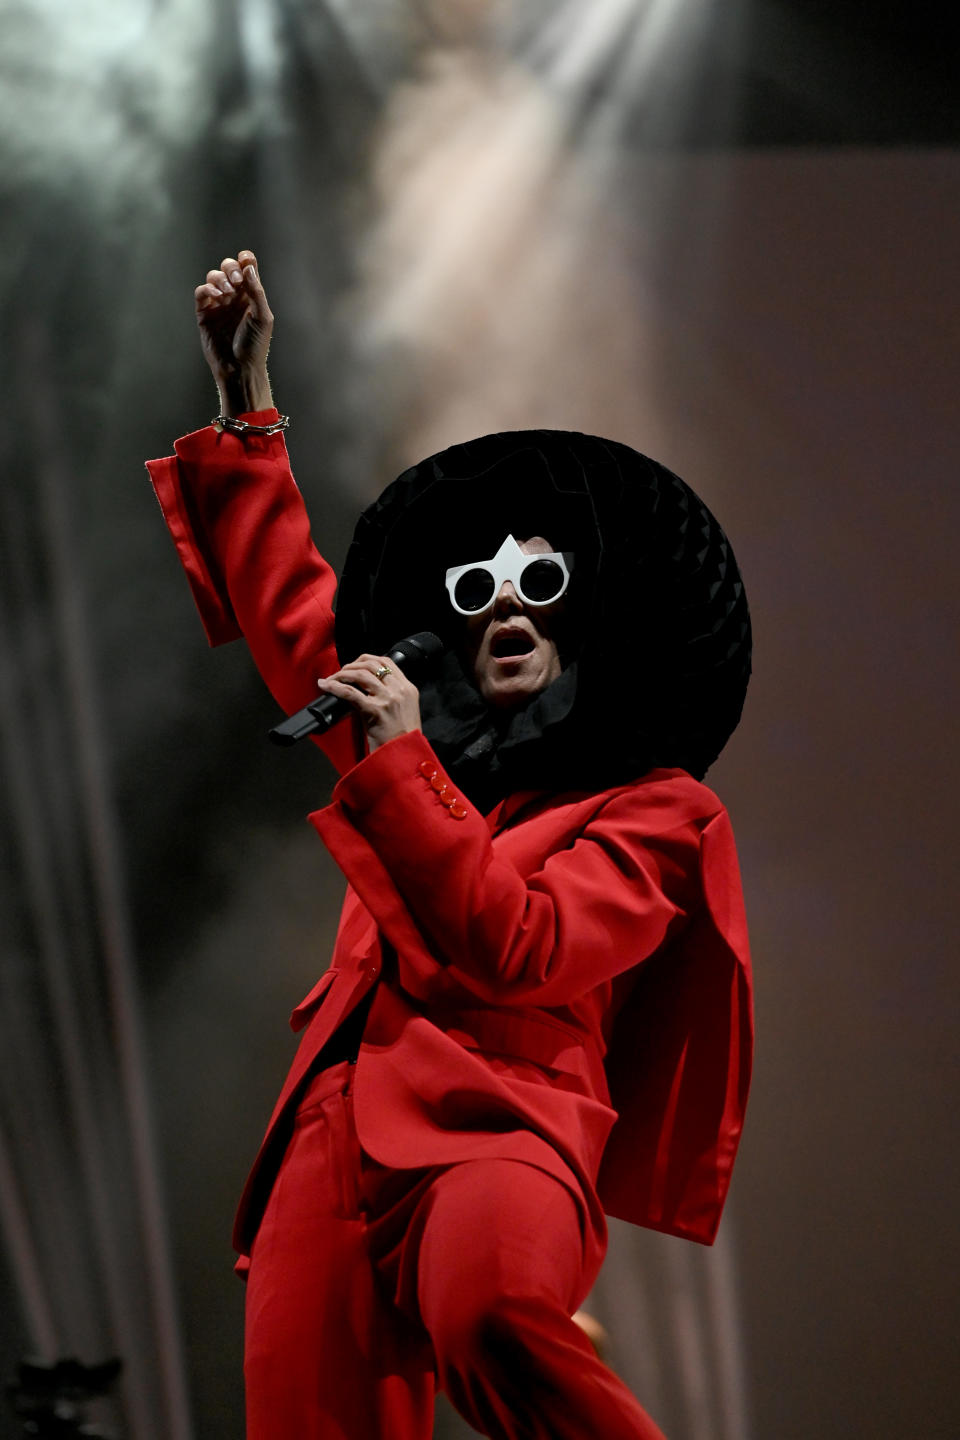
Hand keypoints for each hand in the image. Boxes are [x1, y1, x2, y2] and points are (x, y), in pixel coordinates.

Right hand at [195, 250, 273, 414]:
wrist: (239, 368)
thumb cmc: (255, 346)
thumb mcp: (262, 317)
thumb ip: (257, 291)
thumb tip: (248, 267)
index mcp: (251, 296)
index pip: (247, 268)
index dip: (245, 260)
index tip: (245, 260)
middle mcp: (235, 297)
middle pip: (228, 268)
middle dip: (230, 269)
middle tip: (236, 283)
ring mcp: (219, 304)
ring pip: (213, 277)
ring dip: (219, 279)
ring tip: (226, 293)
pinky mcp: (204, 313)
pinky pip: (202, 292)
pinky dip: (207, 288)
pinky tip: (215, 296)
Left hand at [315, 655, 422, 753]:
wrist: (402, 755)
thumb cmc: (401, 738)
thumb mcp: (404, 710)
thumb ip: (392, 695)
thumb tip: (366, 686)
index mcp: (408, 688)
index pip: (387, 661)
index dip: (368, 659)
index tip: (356, 664)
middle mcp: (399, 691)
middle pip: (372, 665)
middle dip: (352, 665)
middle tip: (341, 672)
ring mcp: (387, 699)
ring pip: (360, 675)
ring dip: (342, 674)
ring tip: (332, 679)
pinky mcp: (375, 710)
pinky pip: (350, 692)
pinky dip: (335, 687)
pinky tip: (326, 685)